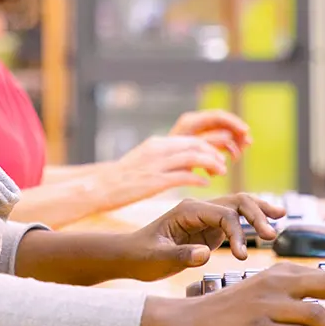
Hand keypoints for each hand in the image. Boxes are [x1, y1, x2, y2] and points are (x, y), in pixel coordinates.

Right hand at [98, 135, 228, 210]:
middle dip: (214, 152)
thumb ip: (164, 158)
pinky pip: (183, 176)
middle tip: (224, 164)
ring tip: (220, 172)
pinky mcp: (154, 180)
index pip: (191, 138)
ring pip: (193, 157)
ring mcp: (156, 164)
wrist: (100, 187)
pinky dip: (198, 178)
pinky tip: (205, 184)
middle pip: (196, 144)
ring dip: (211, 164)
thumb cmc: (122, 178)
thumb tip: (184, 163)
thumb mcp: (144, 160)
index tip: (218, 155)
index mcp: (157, 143)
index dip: (209, 145)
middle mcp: (158, 149)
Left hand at [119, 195, 284, 281]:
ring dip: (259, 213)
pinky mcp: (210, 228)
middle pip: (237, 202)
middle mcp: (200, 209)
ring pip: (240, 206)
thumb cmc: (140, 256)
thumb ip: (181, 255)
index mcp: (188, 210)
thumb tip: (206, 254)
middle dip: (257, 215)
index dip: (237, 233)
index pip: (223, 214)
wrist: (130, 256)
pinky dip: (253, 221)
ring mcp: (206, 217)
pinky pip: (236, 220)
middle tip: (272, 235)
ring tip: (281, 219)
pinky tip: (269, 224)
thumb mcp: (157, 258)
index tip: (242, 256)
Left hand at [169, 109, 251, 159]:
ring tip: (237, 157)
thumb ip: (208, 143)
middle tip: (247, 144)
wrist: (153, 172)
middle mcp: (194, 124)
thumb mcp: (189, 152)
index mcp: (190, 122)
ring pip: (222, 135)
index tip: (246, 132)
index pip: (219, 116)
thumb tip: (228, 137)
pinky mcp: (198, 145)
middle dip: (237, 134)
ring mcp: (196, 134)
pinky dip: (223, 153)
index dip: (234, 122)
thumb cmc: (166, 162)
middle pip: (223, 124)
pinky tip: (225, 162)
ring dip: (232, 145)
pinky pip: (217, 145)